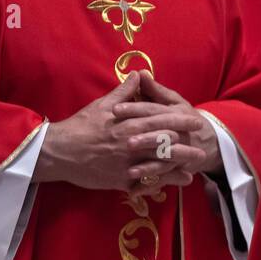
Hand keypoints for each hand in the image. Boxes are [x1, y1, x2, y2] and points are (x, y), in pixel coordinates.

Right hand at [35, 72, 208, 191]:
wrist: (58, 152)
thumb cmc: (81, 126)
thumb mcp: (102, 105)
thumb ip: (125, 92)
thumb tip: (139, 74)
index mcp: (130, 124)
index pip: (162, 121)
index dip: (181, 121)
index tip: (196, 121)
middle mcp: (131, 145)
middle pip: (165, 145)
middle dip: (185, 147)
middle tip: (202, 148)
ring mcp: (126, 164)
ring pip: (157, 166)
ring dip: (177, 168)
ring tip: (192, 170)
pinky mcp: (119, 181)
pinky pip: (143, 183)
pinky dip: (158, 184)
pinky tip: (171, 185)